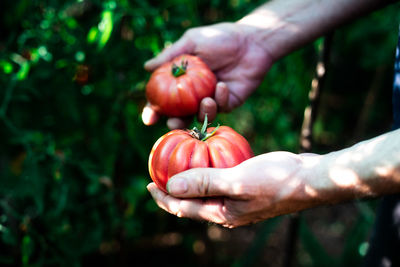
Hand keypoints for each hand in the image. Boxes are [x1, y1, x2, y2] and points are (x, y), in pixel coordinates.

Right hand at [142, 22, 272, 128]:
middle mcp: (195, 93)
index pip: (164, 98)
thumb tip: (146, 67)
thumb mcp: (192, 42)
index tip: (149, 119)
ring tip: (206, 100)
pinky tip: (223, 85)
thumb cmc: (219, 38)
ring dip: (202, 112)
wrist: (251, 41)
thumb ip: (170, 55)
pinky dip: (220, 100)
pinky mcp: (229, 102)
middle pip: (180, 115)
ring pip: (201, 116)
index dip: (154, 110)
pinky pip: (221, 108)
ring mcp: (212, 99)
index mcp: (182, 80)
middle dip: (175, 123)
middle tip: (173, 123)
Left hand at [147, 152, 319, 227]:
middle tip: (158, 173)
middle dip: (172, 190)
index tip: (147, 183)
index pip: (183, 208)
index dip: (163, 197)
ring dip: (189, 179)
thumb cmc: (276, 180)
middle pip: (190, 202)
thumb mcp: (237, 180)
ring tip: (176, 165)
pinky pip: (218, 181)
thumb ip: (204, 183)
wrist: (309, 179)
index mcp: (222, 213)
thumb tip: (171, 187)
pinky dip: (206, 171)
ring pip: (204, 191)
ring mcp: (236, 200)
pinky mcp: (245, 187)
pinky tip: (205, 158)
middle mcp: (226, 210)